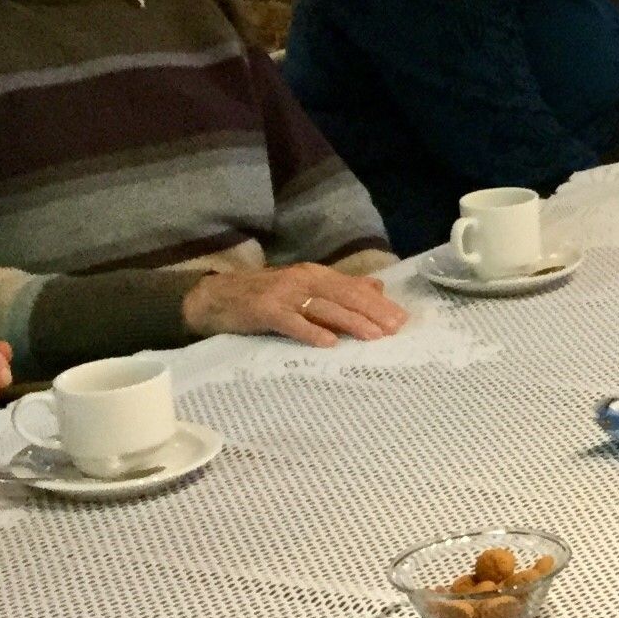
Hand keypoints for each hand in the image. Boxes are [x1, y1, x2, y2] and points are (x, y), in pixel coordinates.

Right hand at [183, 263, 406, 348]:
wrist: (216, 297)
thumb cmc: (264, 296)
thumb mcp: (305, 287)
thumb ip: (339, 288)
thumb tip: (378, 286)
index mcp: (315, 274)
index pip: (354, 288)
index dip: (379, 303)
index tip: (402, 319)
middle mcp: (303, 280)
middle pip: (345, 295)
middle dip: (372, 312)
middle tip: (395, 329)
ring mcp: (284, 294)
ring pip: (324, 307)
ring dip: (351, 321)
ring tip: (373, 336)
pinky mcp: (264, 310)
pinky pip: (291, 322)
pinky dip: (311, 331)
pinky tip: (329, 343)